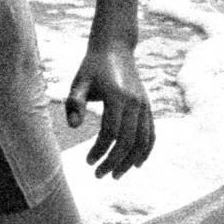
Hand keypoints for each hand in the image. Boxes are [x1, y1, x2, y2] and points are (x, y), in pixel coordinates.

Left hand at [65, 40, 154, 176]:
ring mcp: (144, 105)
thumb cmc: (92, 66)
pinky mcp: (148, 107)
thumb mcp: (79, 82)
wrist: (115, 48)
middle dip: (114, 162)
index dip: (100, 150)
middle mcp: (135, 103)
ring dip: (130, 161)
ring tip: (116, 175)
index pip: (111, 132)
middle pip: (128, 141)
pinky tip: (137, 164)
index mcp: (118, 96)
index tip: (88, 162)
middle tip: (99, 175)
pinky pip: (151, 133)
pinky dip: (146, 151)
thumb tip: (73, 126)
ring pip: (143, 141)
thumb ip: (74, 103)